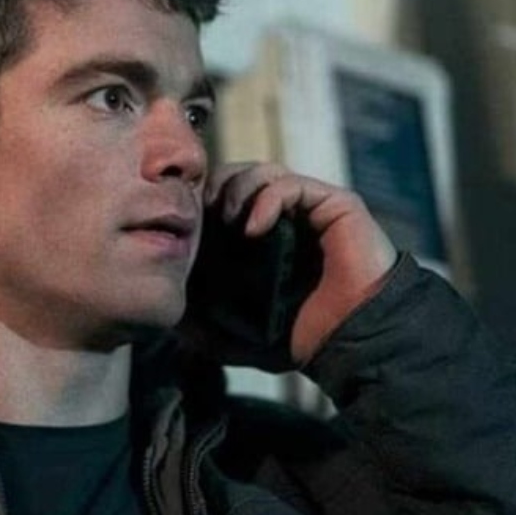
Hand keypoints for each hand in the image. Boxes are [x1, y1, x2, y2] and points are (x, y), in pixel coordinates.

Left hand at [202, 162, 397, 367]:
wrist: (348, 344)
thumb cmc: (297, 340)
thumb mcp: (234, 337)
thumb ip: (201, 326)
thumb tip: (167, 314)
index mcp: (261, 239)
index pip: (222, 199)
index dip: (199, 203)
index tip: (183, 225)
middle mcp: (285, 217)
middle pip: (238, 176)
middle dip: (214, 188)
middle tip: (200, 215)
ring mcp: (310, 208)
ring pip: (263, 171)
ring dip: (236, 187)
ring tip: (226, 219)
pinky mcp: (334, 204)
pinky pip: (291, 183)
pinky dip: (265, 197)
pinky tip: (253, 226)